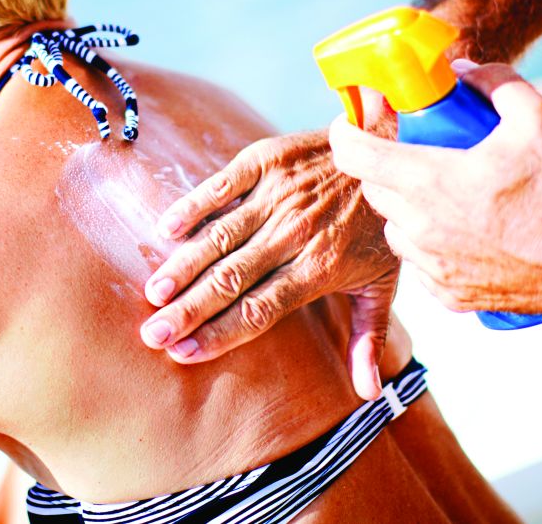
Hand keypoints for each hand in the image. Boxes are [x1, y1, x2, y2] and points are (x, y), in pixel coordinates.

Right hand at [139, 130, 399, 399]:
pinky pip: (222, 186)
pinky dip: (193, 207)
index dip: (219, 333)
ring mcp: (278, 197)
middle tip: (152, 334)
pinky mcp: (267, 162)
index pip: (259, 310)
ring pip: (220, 237)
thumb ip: (369, 338)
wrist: (389, 149)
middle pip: (231, 280)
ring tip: (153, 293)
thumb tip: (368, 393)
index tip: (182, 354)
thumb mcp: (383, 283)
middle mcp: (294, 235)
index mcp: (318, 268)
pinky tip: (165, 230)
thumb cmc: (380, 224)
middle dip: (188, 310)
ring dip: (183, 265)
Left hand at [330, 60, 541, 316]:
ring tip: (444, 194)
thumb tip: (463, 71)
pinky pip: (418, 259)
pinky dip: (428, 242)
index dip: (344, 134)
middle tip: (415, 154)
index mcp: (431, 182)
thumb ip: (496, 84)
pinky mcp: (444, 292)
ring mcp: (430, 263)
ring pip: (393, 226)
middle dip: (384, 167)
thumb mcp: (538, 122)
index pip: (357, 156)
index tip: (348, 123)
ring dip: (406, 206)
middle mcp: (420, 226)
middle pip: (374, 189)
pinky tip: (461, 231)